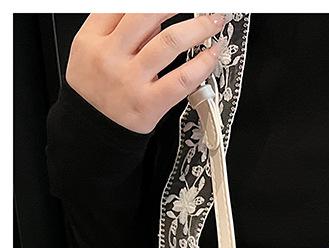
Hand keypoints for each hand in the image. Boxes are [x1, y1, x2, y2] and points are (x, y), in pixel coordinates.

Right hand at [66, 13, 227, 133]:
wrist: (93, 129)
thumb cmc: (95, 90)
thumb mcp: (91, 52)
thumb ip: (120, 32)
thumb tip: (158, 17)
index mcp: (93, 39)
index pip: (122, 6)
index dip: (150, 0)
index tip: (175, 1)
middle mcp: (111, 56)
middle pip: (147, 15)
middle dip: (178, 5)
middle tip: (201, 5)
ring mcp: (131, 80)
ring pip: (169, 42)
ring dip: (199, 28)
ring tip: (214, 21)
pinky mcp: (150, 103)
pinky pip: (182, 79)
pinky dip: (203, 64)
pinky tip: (214, 54)